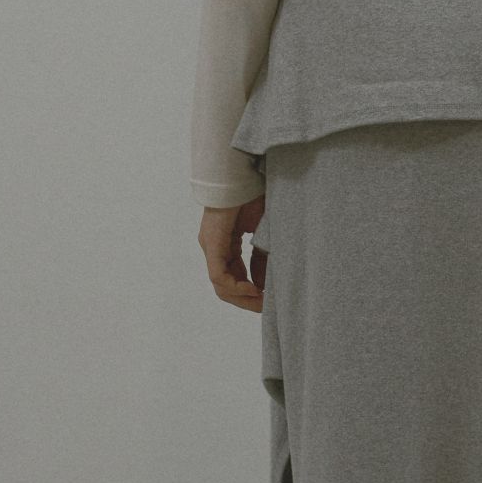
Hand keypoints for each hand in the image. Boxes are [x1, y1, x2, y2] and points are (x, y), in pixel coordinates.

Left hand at [200, 196, 266, 310]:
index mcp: (226, 245)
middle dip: (247, 301)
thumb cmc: (255, 196)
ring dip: (242, 297)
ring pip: (221, 285)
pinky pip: (219, 275)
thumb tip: (261, 285)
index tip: (270, 302)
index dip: (252, 294)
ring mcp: (211, 246)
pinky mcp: (212, 243)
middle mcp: (215, 248)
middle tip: (267, 308)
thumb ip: (262, 259)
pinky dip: (236, 287)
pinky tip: (253, 290)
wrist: (245, 174)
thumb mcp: (264, 234)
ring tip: (261, 302)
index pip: (234, 279)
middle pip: (225, 287)